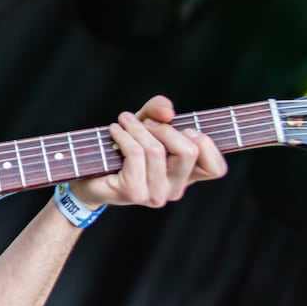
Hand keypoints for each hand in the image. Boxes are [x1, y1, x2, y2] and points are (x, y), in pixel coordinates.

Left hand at [69, 95, 225, 208]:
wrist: (90, 176)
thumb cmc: (123, 149)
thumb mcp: (146, 123)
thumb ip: (159, 110)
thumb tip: (168, 112)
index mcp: (186, 175)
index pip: (216, 169)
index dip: (206, 143)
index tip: (185, 129)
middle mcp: (175, 189)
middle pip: (190, 151)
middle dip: (166, 128)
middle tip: (146, 123)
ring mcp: (156, 194)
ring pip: (157, 150)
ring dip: (138, 127)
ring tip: (124, 121)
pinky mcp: (134, 192)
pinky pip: (136, 154)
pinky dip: (124, 135)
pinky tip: (115, 130)